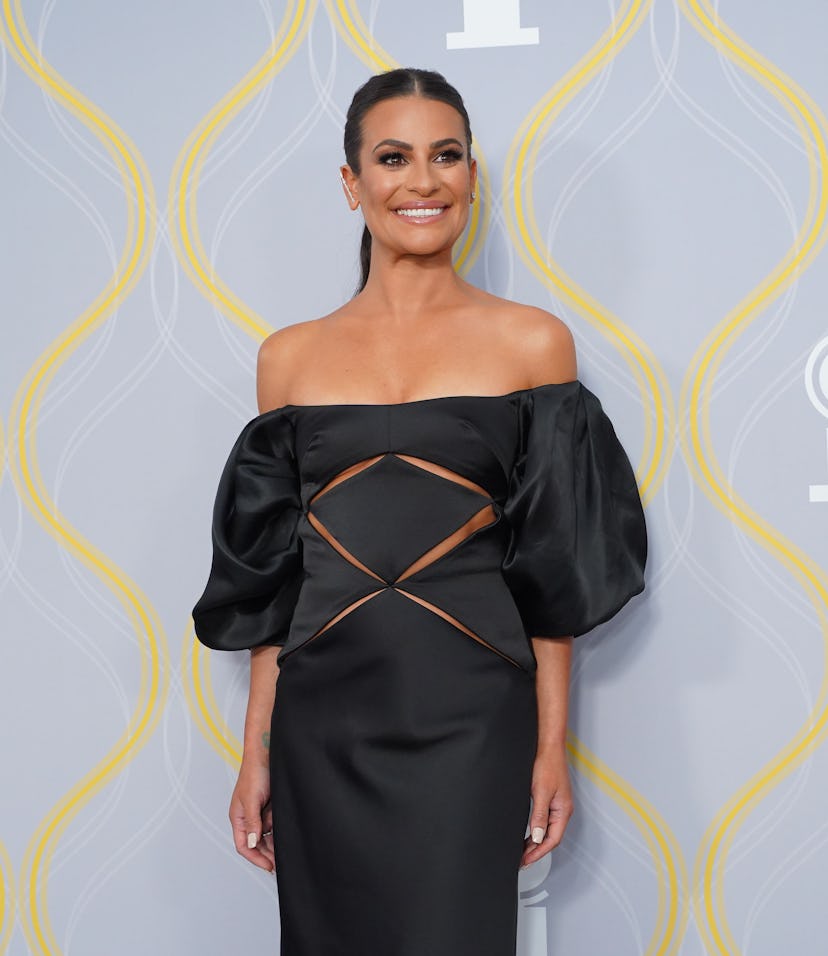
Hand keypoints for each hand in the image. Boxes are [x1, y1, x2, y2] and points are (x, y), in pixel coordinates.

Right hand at [229, 760, 274, 871]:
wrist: (268, 753)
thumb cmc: (255, 772)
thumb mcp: (252, 799)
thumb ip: (252, 822)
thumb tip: (253, 843)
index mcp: (239, 817)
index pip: (244, 845)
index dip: (256, 858)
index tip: (269, 866)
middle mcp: (249, 817)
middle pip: (257, 843)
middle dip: (268, 852)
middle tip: (281, 860)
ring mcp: (261, 812)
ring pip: (268, 834)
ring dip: (275, 836)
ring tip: (283, 837)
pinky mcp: (271, 806)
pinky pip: (276, 821)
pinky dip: (280, 823)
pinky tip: (284, 821)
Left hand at [521, 748, 573, 867]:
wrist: (548, 746)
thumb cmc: (547, 765)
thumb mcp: (541, 792)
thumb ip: (539, 816)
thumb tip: (537, 837)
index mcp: (563, 811)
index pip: (552, 840)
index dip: (538, 853)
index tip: (526, 861)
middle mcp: (562, 810)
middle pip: (550, 837)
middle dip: (536, 850)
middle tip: (521, 860)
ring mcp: (557, 804)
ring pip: (547, 830)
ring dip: (536, 841)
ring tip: (522, 851)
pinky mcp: (551, 798)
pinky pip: (544, 820)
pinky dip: (536, 829)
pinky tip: (528, 832)